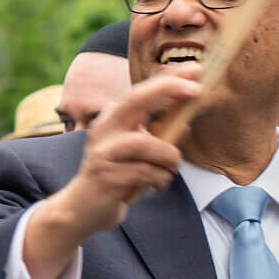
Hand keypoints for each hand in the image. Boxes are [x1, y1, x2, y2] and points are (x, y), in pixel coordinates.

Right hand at [23, 73, 194, 278]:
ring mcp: (103, 152)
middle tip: (196, 90)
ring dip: (168, 156)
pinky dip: (160, 179)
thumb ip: (158, 137)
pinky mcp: (106, 176)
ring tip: (169, 169)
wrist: (82, 208)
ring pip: (145, 143)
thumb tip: (185, 125)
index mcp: (112, 120)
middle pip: (134, 101)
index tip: (195, 70)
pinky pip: (146, 172)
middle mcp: (103, 130)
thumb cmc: (115, 176)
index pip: (139, 92)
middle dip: (166, 90)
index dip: (166, 80)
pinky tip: (156, 184)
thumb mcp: (139, 154)